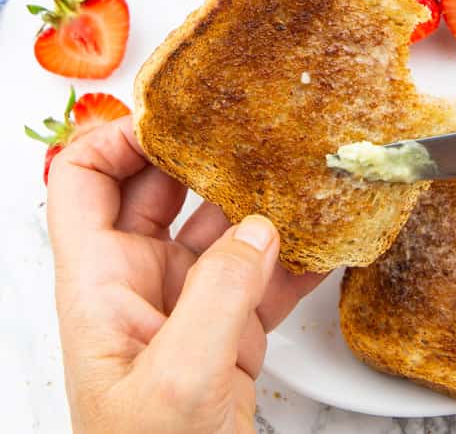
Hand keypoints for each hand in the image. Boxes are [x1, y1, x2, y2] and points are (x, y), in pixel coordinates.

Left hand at [48, 117, 322, 433]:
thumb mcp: (178, 382)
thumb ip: (218, 293)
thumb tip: (259, 227)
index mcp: (100, 285)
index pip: (82, 182)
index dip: (118, 138)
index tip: (174, 119)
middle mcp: (140, 283)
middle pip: (159, 188)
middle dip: (203, 154)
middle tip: (250, 127)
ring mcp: (189, 303)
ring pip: (222, 225)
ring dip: (261, 198)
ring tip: (299, 170)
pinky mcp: (232, 328)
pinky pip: (265, 273)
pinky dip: (296, 253)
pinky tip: (327, 237)